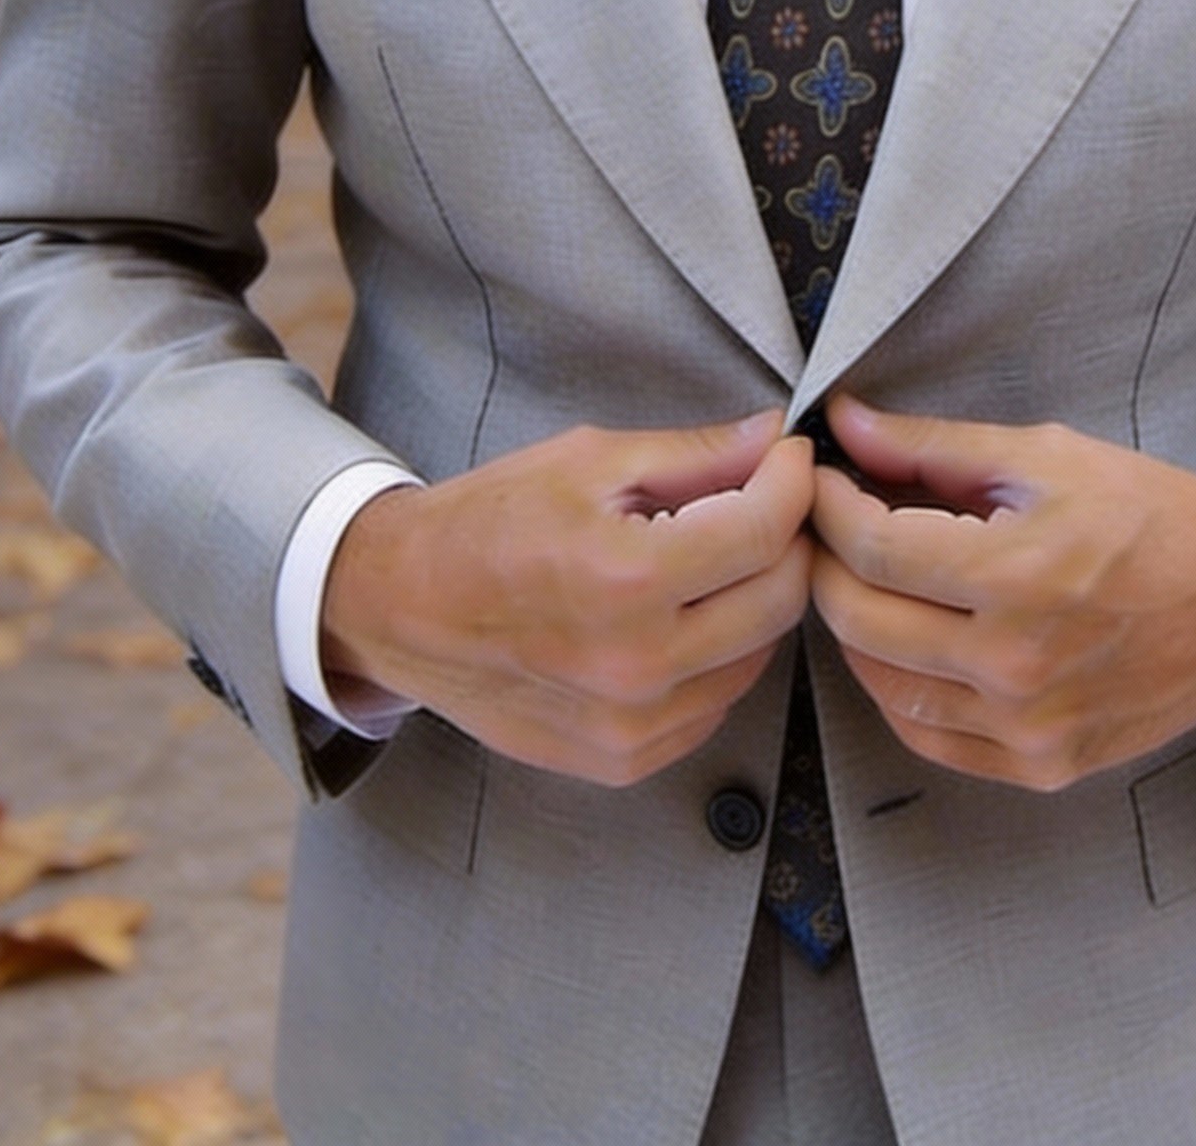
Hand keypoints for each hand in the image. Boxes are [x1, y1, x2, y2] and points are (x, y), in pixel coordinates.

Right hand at [321, 411, 814, 785]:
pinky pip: (716, 702)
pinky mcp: (625, 759)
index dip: (792, 481)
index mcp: (626, 579)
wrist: (402, 606)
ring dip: (754, 598)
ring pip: (758, 654)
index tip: (788, 457)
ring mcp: (632, 725)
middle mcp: (636, 664)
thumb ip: (695, 454)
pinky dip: (718, 654)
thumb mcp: (589, 461)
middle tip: (760, 501)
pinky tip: (678, 616)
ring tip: (710, 558)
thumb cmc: (488, 522)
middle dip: (785, 538)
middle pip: (780, 598)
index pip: (766, 530)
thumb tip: (774, 437)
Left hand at [810, 397, 1195, 791]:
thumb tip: (845, 424)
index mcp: (1016, 575)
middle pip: (859, 619)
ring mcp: (1027, 727)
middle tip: (829, 527)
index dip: (826, 506)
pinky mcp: (1041, 765)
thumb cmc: (1153, 517)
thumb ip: (933, 447)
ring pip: (881, 684)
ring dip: (856, 627)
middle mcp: (1015, 664)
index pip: (870, 547)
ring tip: (868, 580)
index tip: (820, 480)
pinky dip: (898, 689)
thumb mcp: (1047, 456)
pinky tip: (908, 644)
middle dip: (826, 563)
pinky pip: (929, 736)